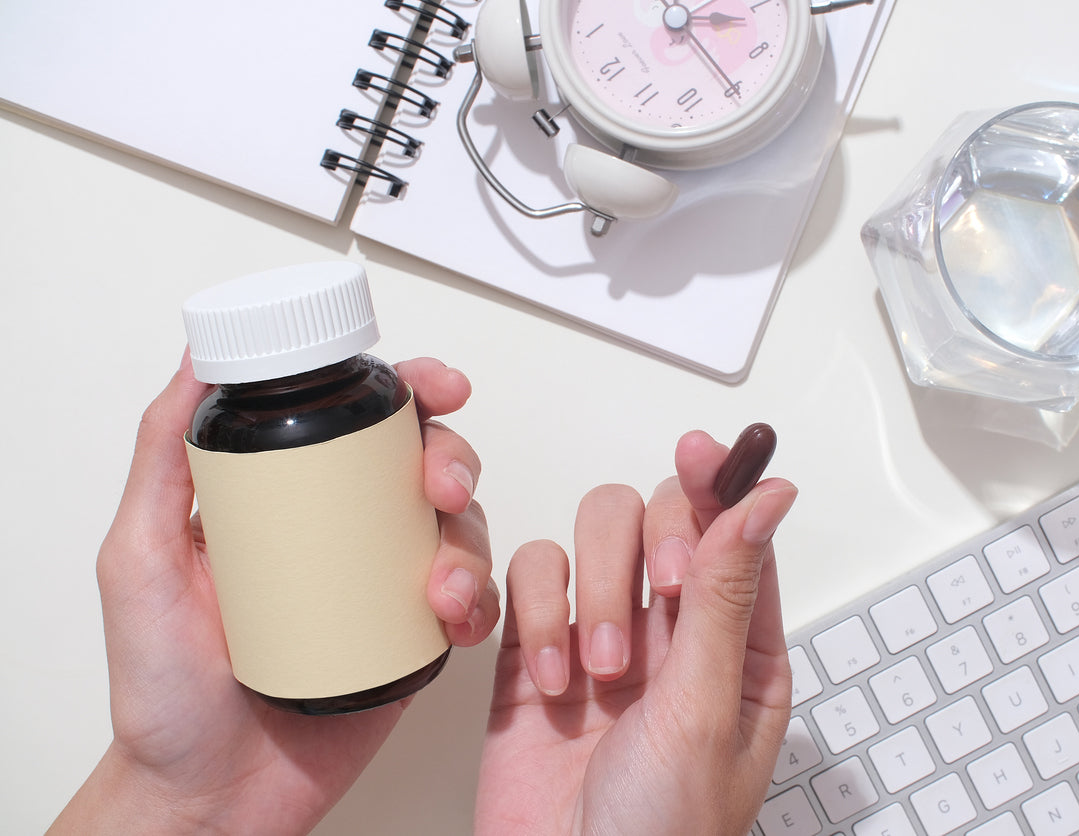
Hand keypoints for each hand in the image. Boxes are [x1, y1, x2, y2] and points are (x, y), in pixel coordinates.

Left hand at [51, 350, 497, 835]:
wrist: (210, 795)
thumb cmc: (165, 695)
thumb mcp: (138, 560)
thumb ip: (159, 459)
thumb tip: (194, 365)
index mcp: (287, 500)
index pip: (356, 424)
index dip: (410, 391)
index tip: (434, 386)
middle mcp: (343, 533)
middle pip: (424, 463)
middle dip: (453, 458)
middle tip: (440, 482)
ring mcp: (382, 585)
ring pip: (459, 528)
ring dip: (469, 540)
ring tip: (438, 586)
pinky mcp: (413, 639)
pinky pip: (472, 602)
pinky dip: (481, 600)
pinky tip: (453, 618)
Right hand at [475, 430, 796, 834]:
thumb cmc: (662, 834)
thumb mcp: (708, 710)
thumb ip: (726, 594)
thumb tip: (768, 498)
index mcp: (738, 645)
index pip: (735, 531)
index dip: (721, 482)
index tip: (703, 453)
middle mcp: (675, 632)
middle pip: (661, 516)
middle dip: (654, 545)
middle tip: (661, 592)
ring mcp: (605, 636)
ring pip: (595, 537)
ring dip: (595, 591)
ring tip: (600, 669)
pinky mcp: (538, 650)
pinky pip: (532, 578)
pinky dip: (536, 613)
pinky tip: (550, 678)